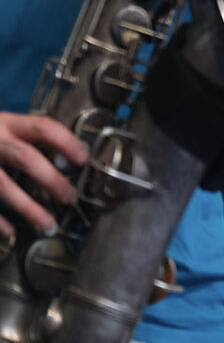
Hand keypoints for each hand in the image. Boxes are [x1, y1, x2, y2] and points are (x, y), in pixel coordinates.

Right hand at [0, 112, 86, 238]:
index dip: (66, 141)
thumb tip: (67, 161)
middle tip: (69, 197)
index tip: (84, 159)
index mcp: (7, 122)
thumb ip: (26, 139)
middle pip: (25, 157)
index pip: (43, 126)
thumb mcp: (3, 129)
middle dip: (50, 179)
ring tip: (48, 226)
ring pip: (2, 185)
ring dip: (27, 208)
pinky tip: (10, 232)